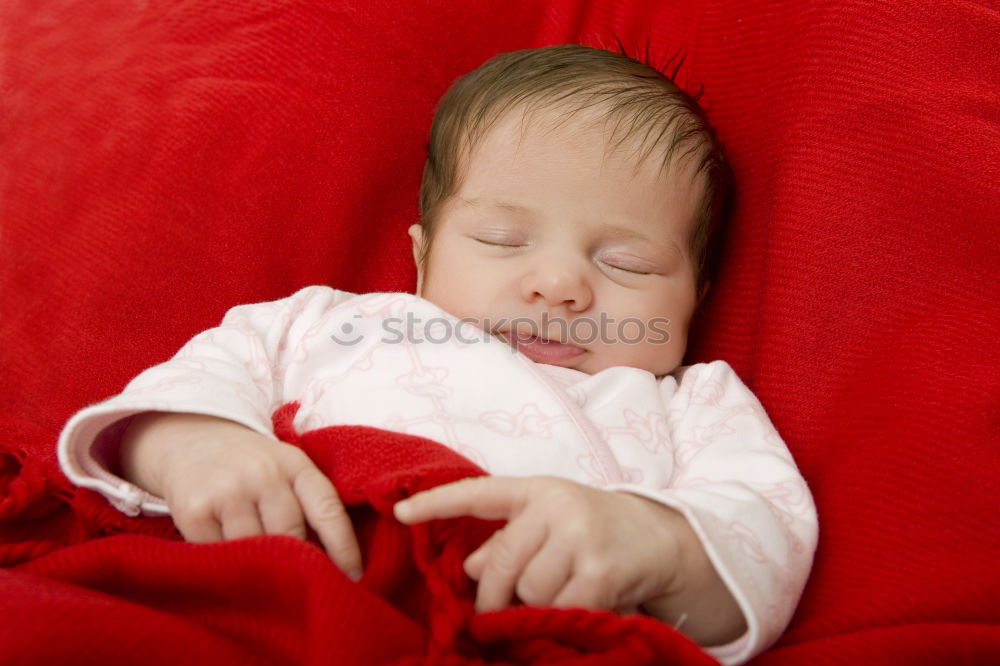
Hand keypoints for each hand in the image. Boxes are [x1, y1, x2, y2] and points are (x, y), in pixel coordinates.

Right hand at [121, 412, 362, 580]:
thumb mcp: (285, 468)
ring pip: (254, 551)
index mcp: (295, 465)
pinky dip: (225, 565)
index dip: (344, 548)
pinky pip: (218, 555)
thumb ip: (306, 504)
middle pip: (291, 537)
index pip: (328, 510)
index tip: (354, 578)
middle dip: (298, 567)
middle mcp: (264, 475)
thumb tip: (329, 565)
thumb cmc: (250, 464)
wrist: (190, 437)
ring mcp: (228, 492)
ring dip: (259, 570)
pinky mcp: (195, 510)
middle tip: (302, 587)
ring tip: (263, 579)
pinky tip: (227, 561)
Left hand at [393, 476, 685, 614]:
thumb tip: (467, 569)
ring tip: (559, 599)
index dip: (436, 503)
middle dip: (495, 596)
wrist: (663, 538)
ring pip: (529, 591)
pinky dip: (561, 619)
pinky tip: (577, 610)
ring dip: (536, 607)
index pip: (478, 493)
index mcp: (536, 490)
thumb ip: (509, 542)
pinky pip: (559, 609)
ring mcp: (579, 535)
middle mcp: (556, 505)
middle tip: (498, 613)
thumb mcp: (550, 525)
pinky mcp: (600, 569)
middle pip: (501, 563)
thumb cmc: (596, 531)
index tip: (400, 514)